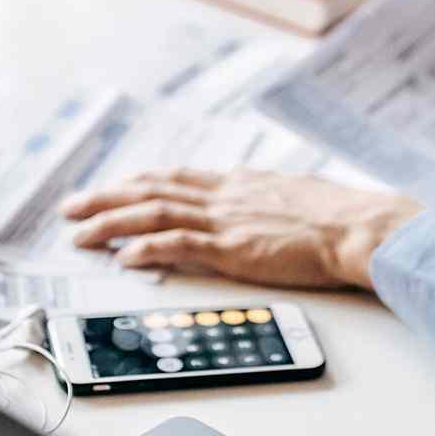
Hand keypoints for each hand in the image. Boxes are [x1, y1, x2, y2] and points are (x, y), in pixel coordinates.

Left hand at [60, 168, 423, 290]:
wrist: (362, 227)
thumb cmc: (343, 217)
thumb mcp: (298, 197)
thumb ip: (271, 201)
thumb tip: (266, 207)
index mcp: (242, 184)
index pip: (178, 179)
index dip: (139, 183)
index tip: (115, 187)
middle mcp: (227, 196)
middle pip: (152, 190)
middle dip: (107, 198)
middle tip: (72, 207)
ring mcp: (228, 220)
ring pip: (154, 213)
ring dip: (111, 222)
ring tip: (80, 233)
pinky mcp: (234, 248)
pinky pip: (179, 244)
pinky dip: (146, 248)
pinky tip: (123, 256)